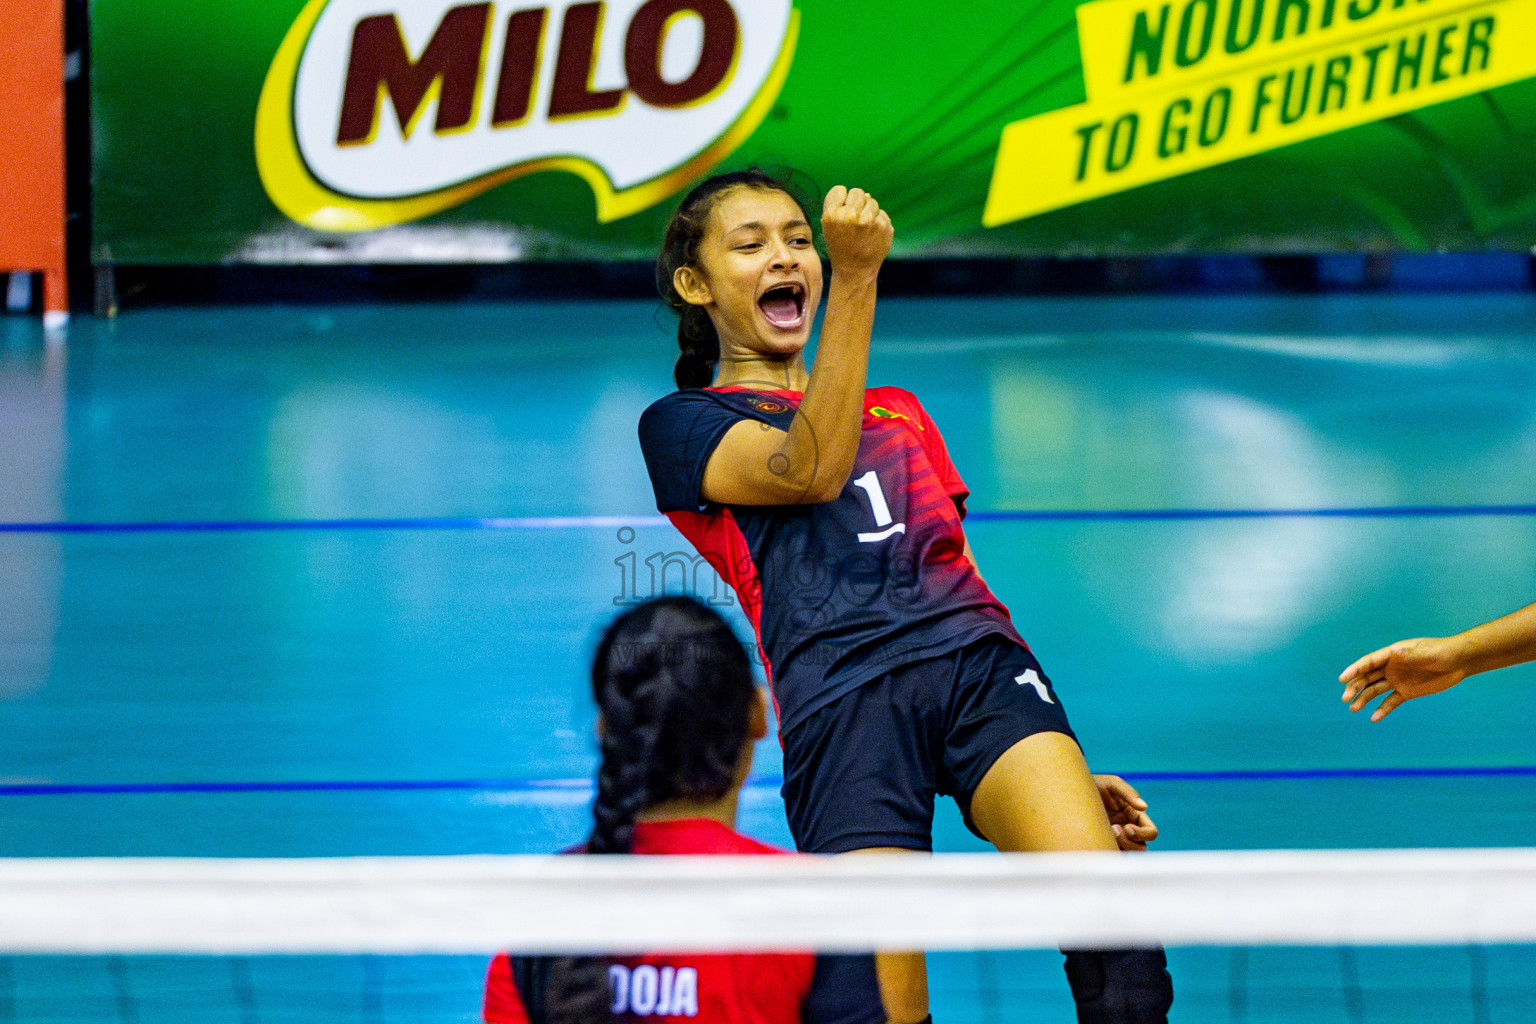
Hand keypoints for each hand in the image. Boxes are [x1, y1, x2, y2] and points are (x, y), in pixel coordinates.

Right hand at [821, 186, 892, 277]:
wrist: (855, 271)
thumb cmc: (840, 247)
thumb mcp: (829, 228)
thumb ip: (841, 206)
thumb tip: (867, 195)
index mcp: (832, 216)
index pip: (839, 190)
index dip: (841, 200)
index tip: (841, 212)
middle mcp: (851, 216)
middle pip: (857, 192)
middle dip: (856, 203)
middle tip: (853, 221)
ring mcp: (870, 221)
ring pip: (871, 201)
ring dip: (868, 211)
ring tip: (862, 229)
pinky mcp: (884, 226)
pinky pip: (881, 213)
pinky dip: (877, 221)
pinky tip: (872, 235)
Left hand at [1094, 774, 1156, 851]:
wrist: (1070, 792)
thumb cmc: (1094, 785)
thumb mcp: (1111, 784)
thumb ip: (1128, 793)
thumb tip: (1144, 807)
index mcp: (1134, 816)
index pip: (1151, 832)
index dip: (1143, 833)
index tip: (1126, 826)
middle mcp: (1128, 829)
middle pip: (1142, 848)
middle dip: (1130, 842)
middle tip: (1114, 829)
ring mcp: (1116, 839)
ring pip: (1128, 854)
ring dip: (1119, 846)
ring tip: (1105, 831)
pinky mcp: (1103, 843)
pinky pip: (1111, 855)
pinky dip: (1107, 851)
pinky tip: (1097, 839)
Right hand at [1339, 636, 1465, 721]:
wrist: (1459, 662)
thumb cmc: (1443, 652)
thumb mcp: (1427, 653)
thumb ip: (1411, 654)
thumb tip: (1395, 651)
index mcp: (1392, 655)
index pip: (1368, 663)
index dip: (1354, 670)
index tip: (1342, 679)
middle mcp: (1391, 667)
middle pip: (1367, 677)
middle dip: (1355, 687)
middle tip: (1345, 699)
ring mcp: (1398, 680)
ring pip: (1375, 690)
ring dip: (1363, 698)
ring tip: (1353, 709)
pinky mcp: (1407, 692)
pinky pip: (1391, 701)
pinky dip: (1382, 709)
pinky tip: (1374, 718)